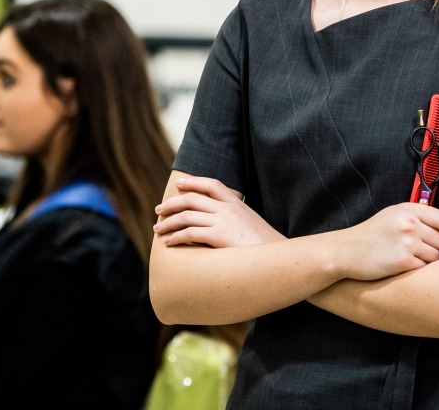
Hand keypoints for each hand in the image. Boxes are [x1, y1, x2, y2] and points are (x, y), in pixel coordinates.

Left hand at [153, 175, 284, 247]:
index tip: (178, 184)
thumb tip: (221, 225)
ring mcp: (224, 221)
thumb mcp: (252, 225)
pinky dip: (176, 236)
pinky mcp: (220, 236)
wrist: (281, 258)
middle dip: (171, 204)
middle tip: (158, 211)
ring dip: (168, 222)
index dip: (193, 181)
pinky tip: (169, 243)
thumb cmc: (267, 247)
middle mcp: (228, 208)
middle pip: (192, 198)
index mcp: (237, 203)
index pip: (212, 183)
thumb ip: (236, 219)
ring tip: (157, 229)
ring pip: (187, 215)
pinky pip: (190, 232)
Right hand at [336, 203, 438, 280]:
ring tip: (409, 257)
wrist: (346, 250)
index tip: (432, 235)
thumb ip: (424, 213)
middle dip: (434, 247)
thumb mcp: (395, 214)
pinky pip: (425, 269)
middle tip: (417, 249)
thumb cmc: (372, 233)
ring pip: (437, 256)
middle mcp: (410, 224)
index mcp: (409, 209)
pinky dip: (417, 270)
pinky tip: (403, 265)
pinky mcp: (403, 262)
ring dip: (427, 260)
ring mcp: (407, 243)